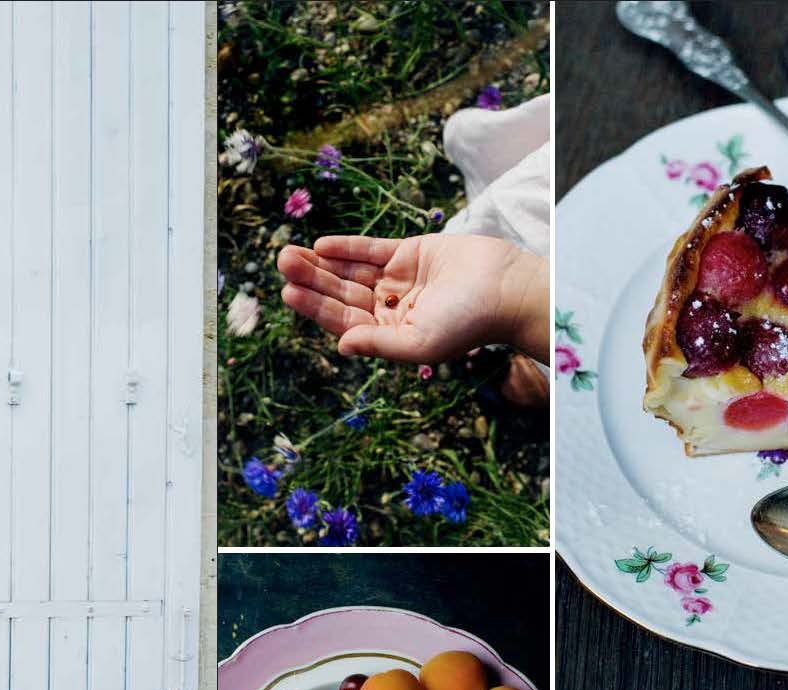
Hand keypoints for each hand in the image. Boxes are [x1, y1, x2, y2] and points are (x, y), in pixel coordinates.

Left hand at [278, 234, 546, 364]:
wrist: (506, 288)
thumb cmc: (468, 324)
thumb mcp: (420, 342)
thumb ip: (379, 344)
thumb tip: (340, 345)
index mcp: (390, 335)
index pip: (343, 320)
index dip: (315, 307)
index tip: (288, 293)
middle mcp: (390, 308)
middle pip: (342, 292)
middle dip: (312, 280)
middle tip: (281, 263)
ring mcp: (399, 280)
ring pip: (352, 270)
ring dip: (322, 262)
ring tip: (290, 253)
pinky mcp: (411, 253)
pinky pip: (372, 250)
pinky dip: (348, 247)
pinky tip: (322, 245)